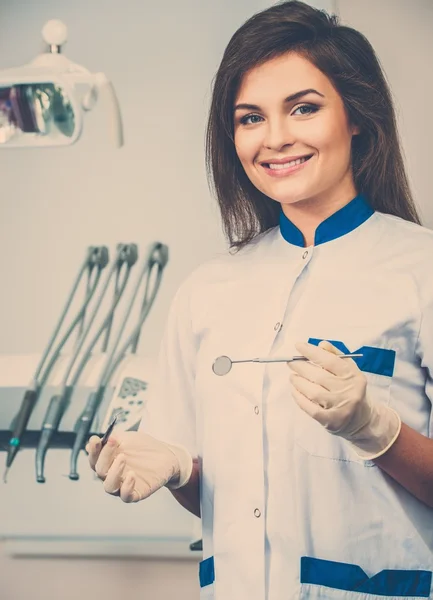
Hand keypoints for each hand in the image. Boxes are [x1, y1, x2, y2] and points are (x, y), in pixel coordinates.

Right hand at [86, 431, 192, 502]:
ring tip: (123, 458)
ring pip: (109, 487)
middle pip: (100, 471)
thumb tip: (93, 441)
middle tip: (113, 442)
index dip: (93, 450)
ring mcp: (123, 485)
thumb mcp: (128, 438)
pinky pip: (126, 496)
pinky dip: (126, 487)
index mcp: (108, 462)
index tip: (96, 439)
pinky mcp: (136, 493)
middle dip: (104, 456)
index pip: (94, 459)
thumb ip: (113, 439)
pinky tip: (131, 475)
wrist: (166, 455)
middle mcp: (112, 475)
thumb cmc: (144, 447)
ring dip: (113, 472)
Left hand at [288, 340, 400, 459]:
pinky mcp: (330, 421)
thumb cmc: (351, 389)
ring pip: (313, 392)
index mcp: (353, 376)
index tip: (299, 346)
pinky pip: (310, 408)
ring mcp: (340, 408)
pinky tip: (294, 390)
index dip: (312, 352)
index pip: (330, 361)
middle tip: (291, 362)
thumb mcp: (350, 370)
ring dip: (298, 382)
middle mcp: (349, 392)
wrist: (361, 419)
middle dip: (301, 367)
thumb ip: (336, 356)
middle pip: (319, 376)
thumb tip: (321, 344)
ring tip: (292, 376)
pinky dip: (299, 397)